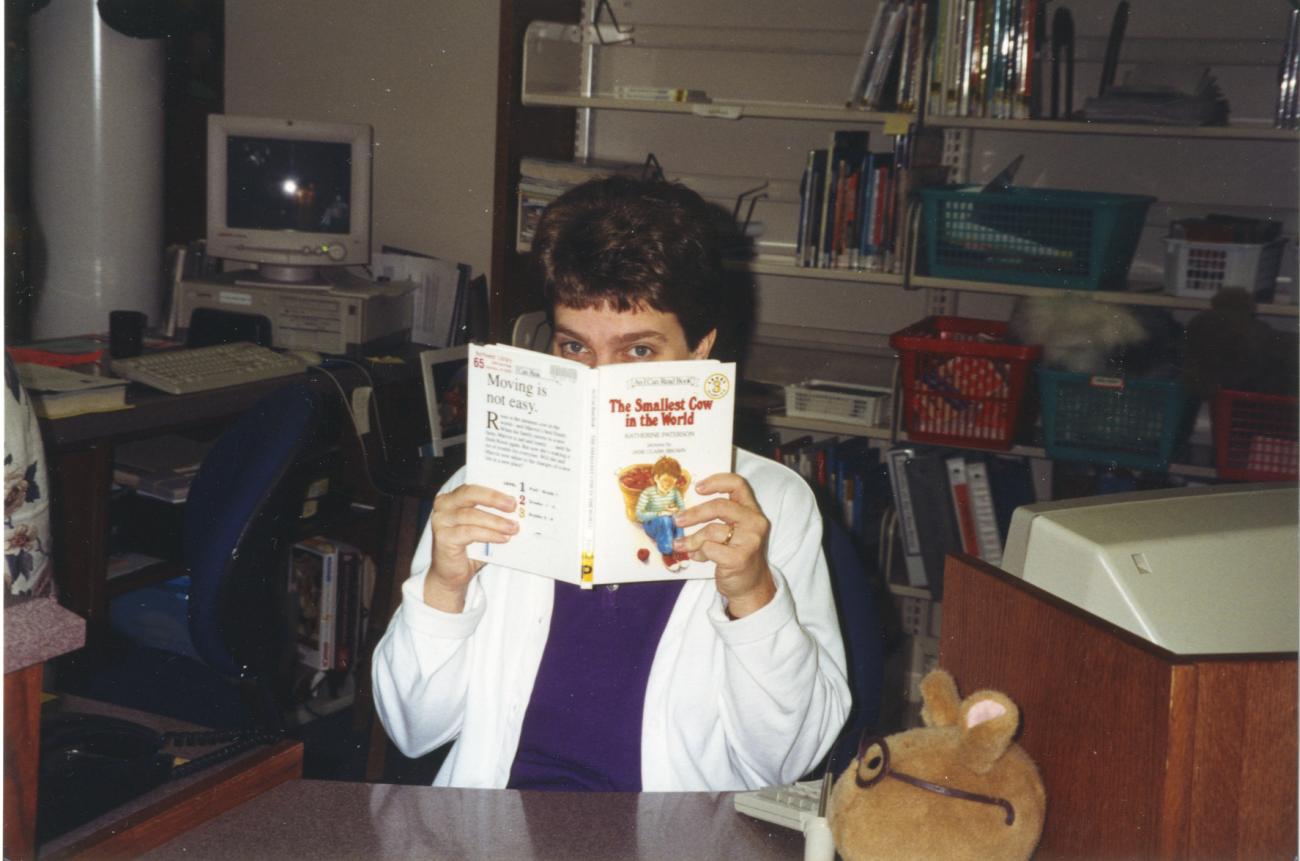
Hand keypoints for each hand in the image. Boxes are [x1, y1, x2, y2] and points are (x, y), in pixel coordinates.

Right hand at [424, 484, 516, 611]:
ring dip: (495, 521)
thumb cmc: (470, 548)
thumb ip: (495, 516)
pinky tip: (503, 538)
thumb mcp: (484, 527)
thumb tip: (520, 511)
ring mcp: (441, 521)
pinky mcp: (443, 538)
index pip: (474, 487)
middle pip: (469, 494)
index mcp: (453, 497)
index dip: (494, 489)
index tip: (514, 494)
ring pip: (471, 515)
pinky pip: (469, 533)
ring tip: (513, 527)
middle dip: (493, 498)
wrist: (452, 575)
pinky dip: (488, 534)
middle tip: (513, 506)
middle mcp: (443, 505)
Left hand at [672, 472, 775, 618]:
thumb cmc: (738, 555)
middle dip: (694, 513)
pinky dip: (699, 553)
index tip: (697, 488)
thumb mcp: (735, 531)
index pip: (738, 484)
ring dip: (692, 539)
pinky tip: (698, 557)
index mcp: (752, 511)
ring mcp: (749, 541)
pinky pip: (709, 549)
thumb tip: (685, 510)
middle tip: (677, 520)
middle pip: (720, 506)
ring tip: (681, 545)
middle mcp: (755, 523)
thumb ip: (720, 518)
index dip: (716, 481)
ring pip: (711, 531)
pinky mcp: (739, 558)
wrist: (751, 586)